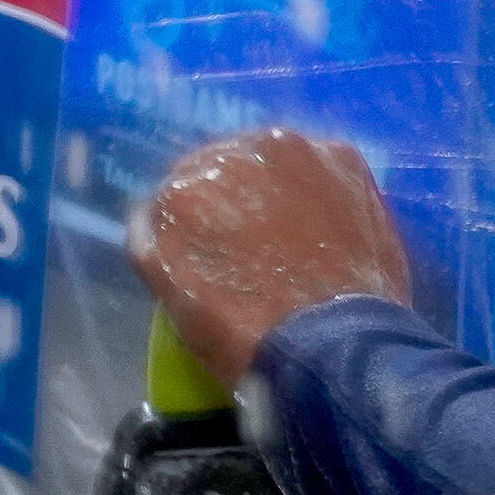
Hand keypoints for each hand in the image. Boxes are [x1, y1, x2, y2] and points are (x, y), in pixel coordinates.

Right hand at [133, 129, 412, 384]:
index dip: (193, 222)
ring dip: (272, 185)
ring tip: (294, 232)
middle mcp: (232, 151)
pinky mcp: (344, 158)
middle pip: (220, 167)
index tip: (210, 248)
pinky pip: (318, 165)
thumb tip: (154, 213)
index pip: (174, 192)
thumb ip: (151, 240)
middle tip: (252, 241)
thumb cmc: (243, 332)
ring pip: (269, 161)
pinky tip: (326, 223)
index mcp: (180, 188)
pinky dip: (318, 187)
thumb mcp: (170, 297)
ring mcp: (293, 149)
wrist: (336, 346)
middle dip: (230, 196)